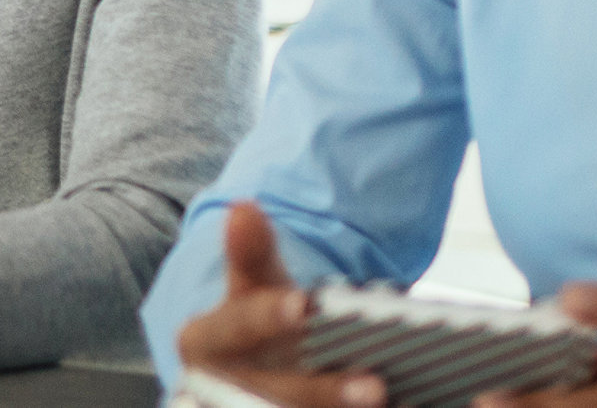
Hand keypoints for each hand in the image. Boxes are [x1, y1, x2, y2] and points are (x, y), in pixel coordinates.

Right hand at [175, 203, 387, 407]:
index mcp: (207, 341)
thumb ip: (252, 251)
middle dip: (326, 389)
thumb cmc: (255, 321)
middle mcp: (224, 387)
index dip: (269, 318)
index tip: (302, 306)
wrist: (249, 370)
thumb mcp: (253, 283)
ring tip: (389, 398)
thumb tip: (244, 208)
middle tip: (375, 386)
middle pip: (278, 391)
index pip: (237, 328)